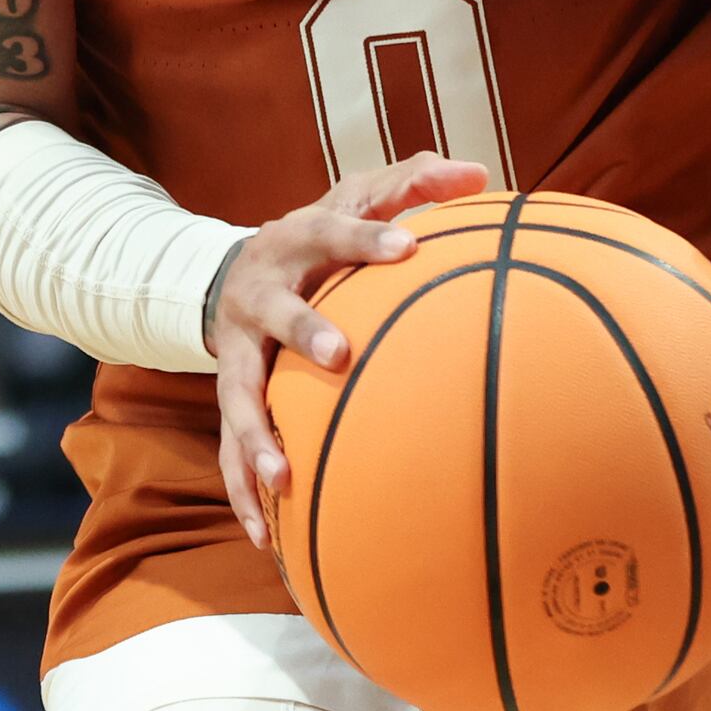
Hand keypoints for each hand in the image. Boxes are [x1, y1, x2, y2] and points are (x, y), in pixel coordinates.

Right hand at [208, 152, 491, 549]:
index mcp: (295, 239)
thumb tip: (481, 173)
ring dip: (255, 435)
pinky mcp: (229, 393)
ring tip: (281, 478)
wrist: (231, 273)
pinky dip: (242, 491)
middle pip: (277, 311)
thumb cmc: (320, 236)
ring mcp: (238, 348)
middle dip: (304, 330)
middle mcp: (260, 292)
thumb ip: (415, 183)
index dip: (368, 235)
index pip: (333, 226)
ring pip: (237, 393)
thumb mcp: (356, 197)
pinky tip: (266, 536)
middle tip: (341, 355)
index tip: (411, 245)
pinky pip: (229, 447)